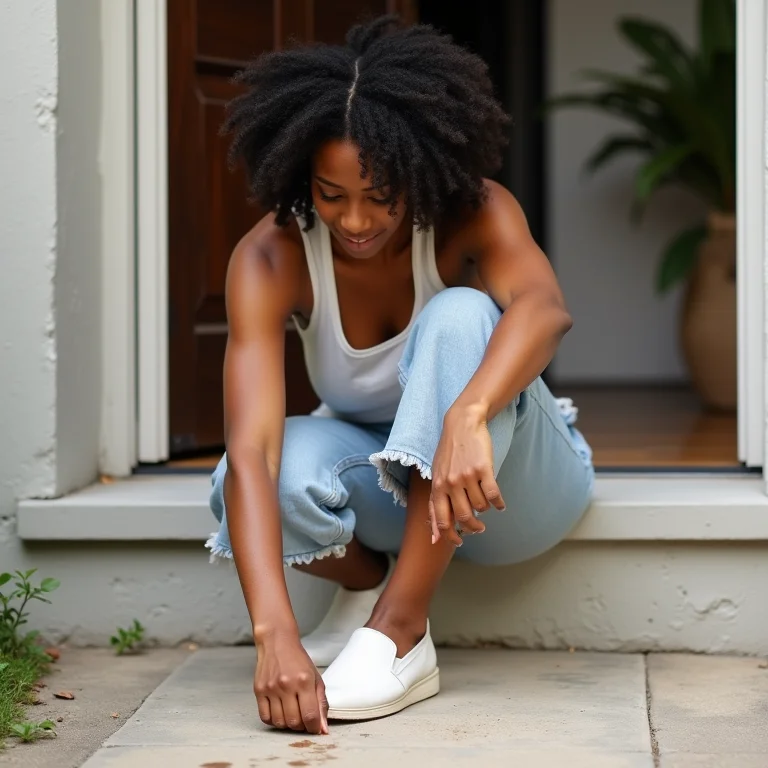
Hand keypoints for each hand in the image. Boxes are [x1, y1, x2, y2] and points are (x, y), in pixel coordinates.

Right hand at [254, 631, 328, 733]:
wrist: (277, 643)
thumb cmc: (298, 660)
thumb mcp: (316, 678)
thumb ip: (321, 703)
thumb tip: (322, 728)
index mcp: (304, 681)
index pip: (310, 716)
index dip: (314, 728)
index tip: (314, 727)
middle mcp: (287, 685)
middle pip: (294, 722)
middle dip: (301, 726)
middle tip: (303, 719)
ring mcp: (271, 688)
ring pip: (279, 722)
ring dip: (287, 724)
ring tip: (292, 714)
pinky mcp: (259, 690)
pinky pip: (265, 717)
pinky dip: (274, 721)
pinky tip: (279, 712)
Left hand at [429, 404, 505, 546]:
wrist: (462, 424)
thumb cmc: (449, 453)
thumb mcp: (437, 476)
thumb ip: (435, 504)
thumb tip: (434, 536)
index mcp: (437, 486)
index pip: (442, 520)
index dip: (450, 536)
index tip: (459, 542)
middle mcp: (451, 483)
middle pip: (464, 517)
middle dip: (473, 527)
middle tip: (479, 527)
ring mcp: (467, 476)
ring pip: (480, 507)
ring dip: (485, 510)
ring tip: (485, 503)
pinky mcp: (484, 469)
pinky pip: (494, 495)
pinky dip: (499, 503)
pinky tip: (500, 504)